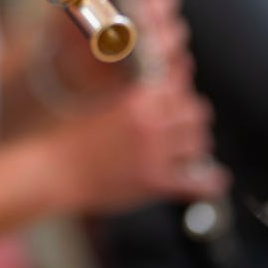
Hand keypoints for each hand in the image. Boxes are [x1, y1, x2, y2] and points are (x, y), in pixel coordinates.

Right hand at [51, 78, 229, 213]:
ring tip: (191, 149)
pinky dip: (210, 181)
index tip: (180, 95)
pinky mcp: (156, 182)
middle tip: (184, 124)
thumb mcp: (104, 104)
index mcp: (136, 98)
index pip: (179, 85)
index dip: (181, 89)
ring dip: (198, 145)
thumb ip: (136, 99)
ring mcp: (155, 153)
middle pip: (196, 112)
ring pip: (200, 142)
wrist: (56, 170)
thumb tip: (161, 91)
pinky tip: (212, 179)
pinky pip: (198, 182)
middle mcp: (150, 123)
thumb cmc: (73, 137)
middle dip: (192, 117)